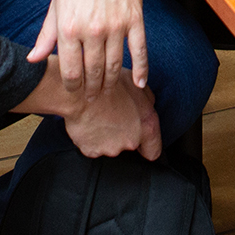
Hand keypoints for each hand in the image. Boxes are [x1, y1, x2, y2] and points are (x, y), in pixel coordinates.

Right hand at [11, 64, 161, 161]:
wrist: (79, 91)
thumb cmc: (106, 83)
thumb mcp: (134, 83)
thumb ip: (147, 98)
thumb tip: (148, 106)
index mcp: (146, 125)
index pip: (154, 150)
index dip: (149, 146)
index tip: (145, 144)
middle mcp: (130, 141)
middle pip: (130, 144)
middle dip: (124, 133)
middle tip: (113, 115)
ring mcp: (110, 148)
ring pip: (111, 145)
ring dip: (107, 135)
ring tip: (100, 116)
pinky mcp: (92, 151)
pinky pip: (94, 146)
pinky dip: (92, 138)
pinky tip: (90, 122)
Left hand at [28, 0, 147, 102]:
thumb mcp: (56, 5)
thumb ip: (46, 35)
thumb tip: (33, 60)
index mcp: (69, 28)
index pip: (71, 71)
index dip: (72, 86)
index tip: (74, 91)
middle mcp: (92, 30)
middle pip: (93, 72)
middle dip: (91, 89)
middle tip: (92, 97)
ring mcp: (116, 26)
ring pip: (114, 65)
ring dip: (111, 82)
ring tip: (107, 90)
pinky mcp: (134, 20)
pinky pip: (140, 50)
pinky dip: (141, 69)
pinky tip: (139, 83)